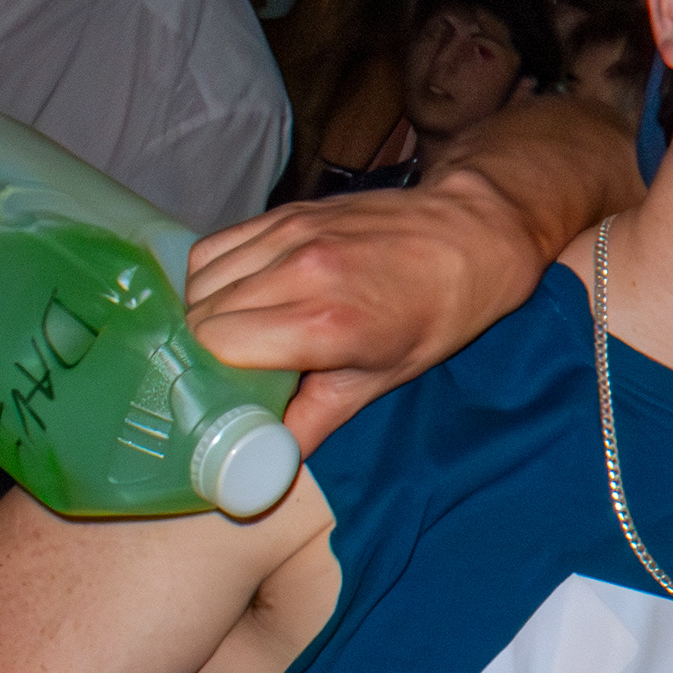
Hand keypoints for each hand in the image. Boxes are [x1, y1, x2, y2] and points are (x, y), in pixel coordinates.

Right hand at [187, 171, 549, 453]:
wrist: (471, 237)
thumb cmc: (438, 314)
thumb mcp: (383, 378)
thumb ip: (317, 418)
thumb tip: (269, 459)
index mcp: (325, 322)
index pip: (217, 346)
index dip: (216, 372)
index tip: (231, 388)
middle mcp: (299, 272)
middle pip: (202, 314)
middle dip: (208, 347)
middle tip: (237, 367)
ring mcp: (290, 235)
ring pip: (201, 278)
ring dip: (206, 309)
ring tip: (239, 332)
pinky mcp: (286, 213)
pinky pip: (216, 246)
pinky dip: (213, 274)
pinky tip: (239, 296)